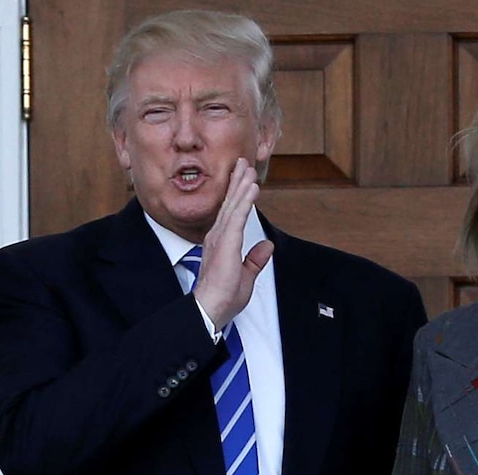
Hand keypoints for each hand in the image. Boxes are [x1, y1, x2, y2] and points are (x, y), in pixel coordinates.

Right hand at [192, 157, 273, 328]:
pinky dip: (245, 200)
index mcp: (221, 242)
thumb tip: (267, 246)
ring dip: (242, 185)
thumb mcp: (246, 276)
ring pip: (234, 205)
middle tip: (243, 163)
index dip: (237, 195)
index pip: (231, 214)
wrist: (211, 308)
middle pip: (230, 204)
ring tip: (248, 168)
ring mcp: (221, 238)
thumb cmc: (223, 296)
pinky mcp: (227, 242)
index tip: (243, 180)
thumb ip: (255, 259)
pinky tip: (250, 188)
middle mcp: (218, 236)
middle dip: (238, 183)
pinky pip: (238, 216)